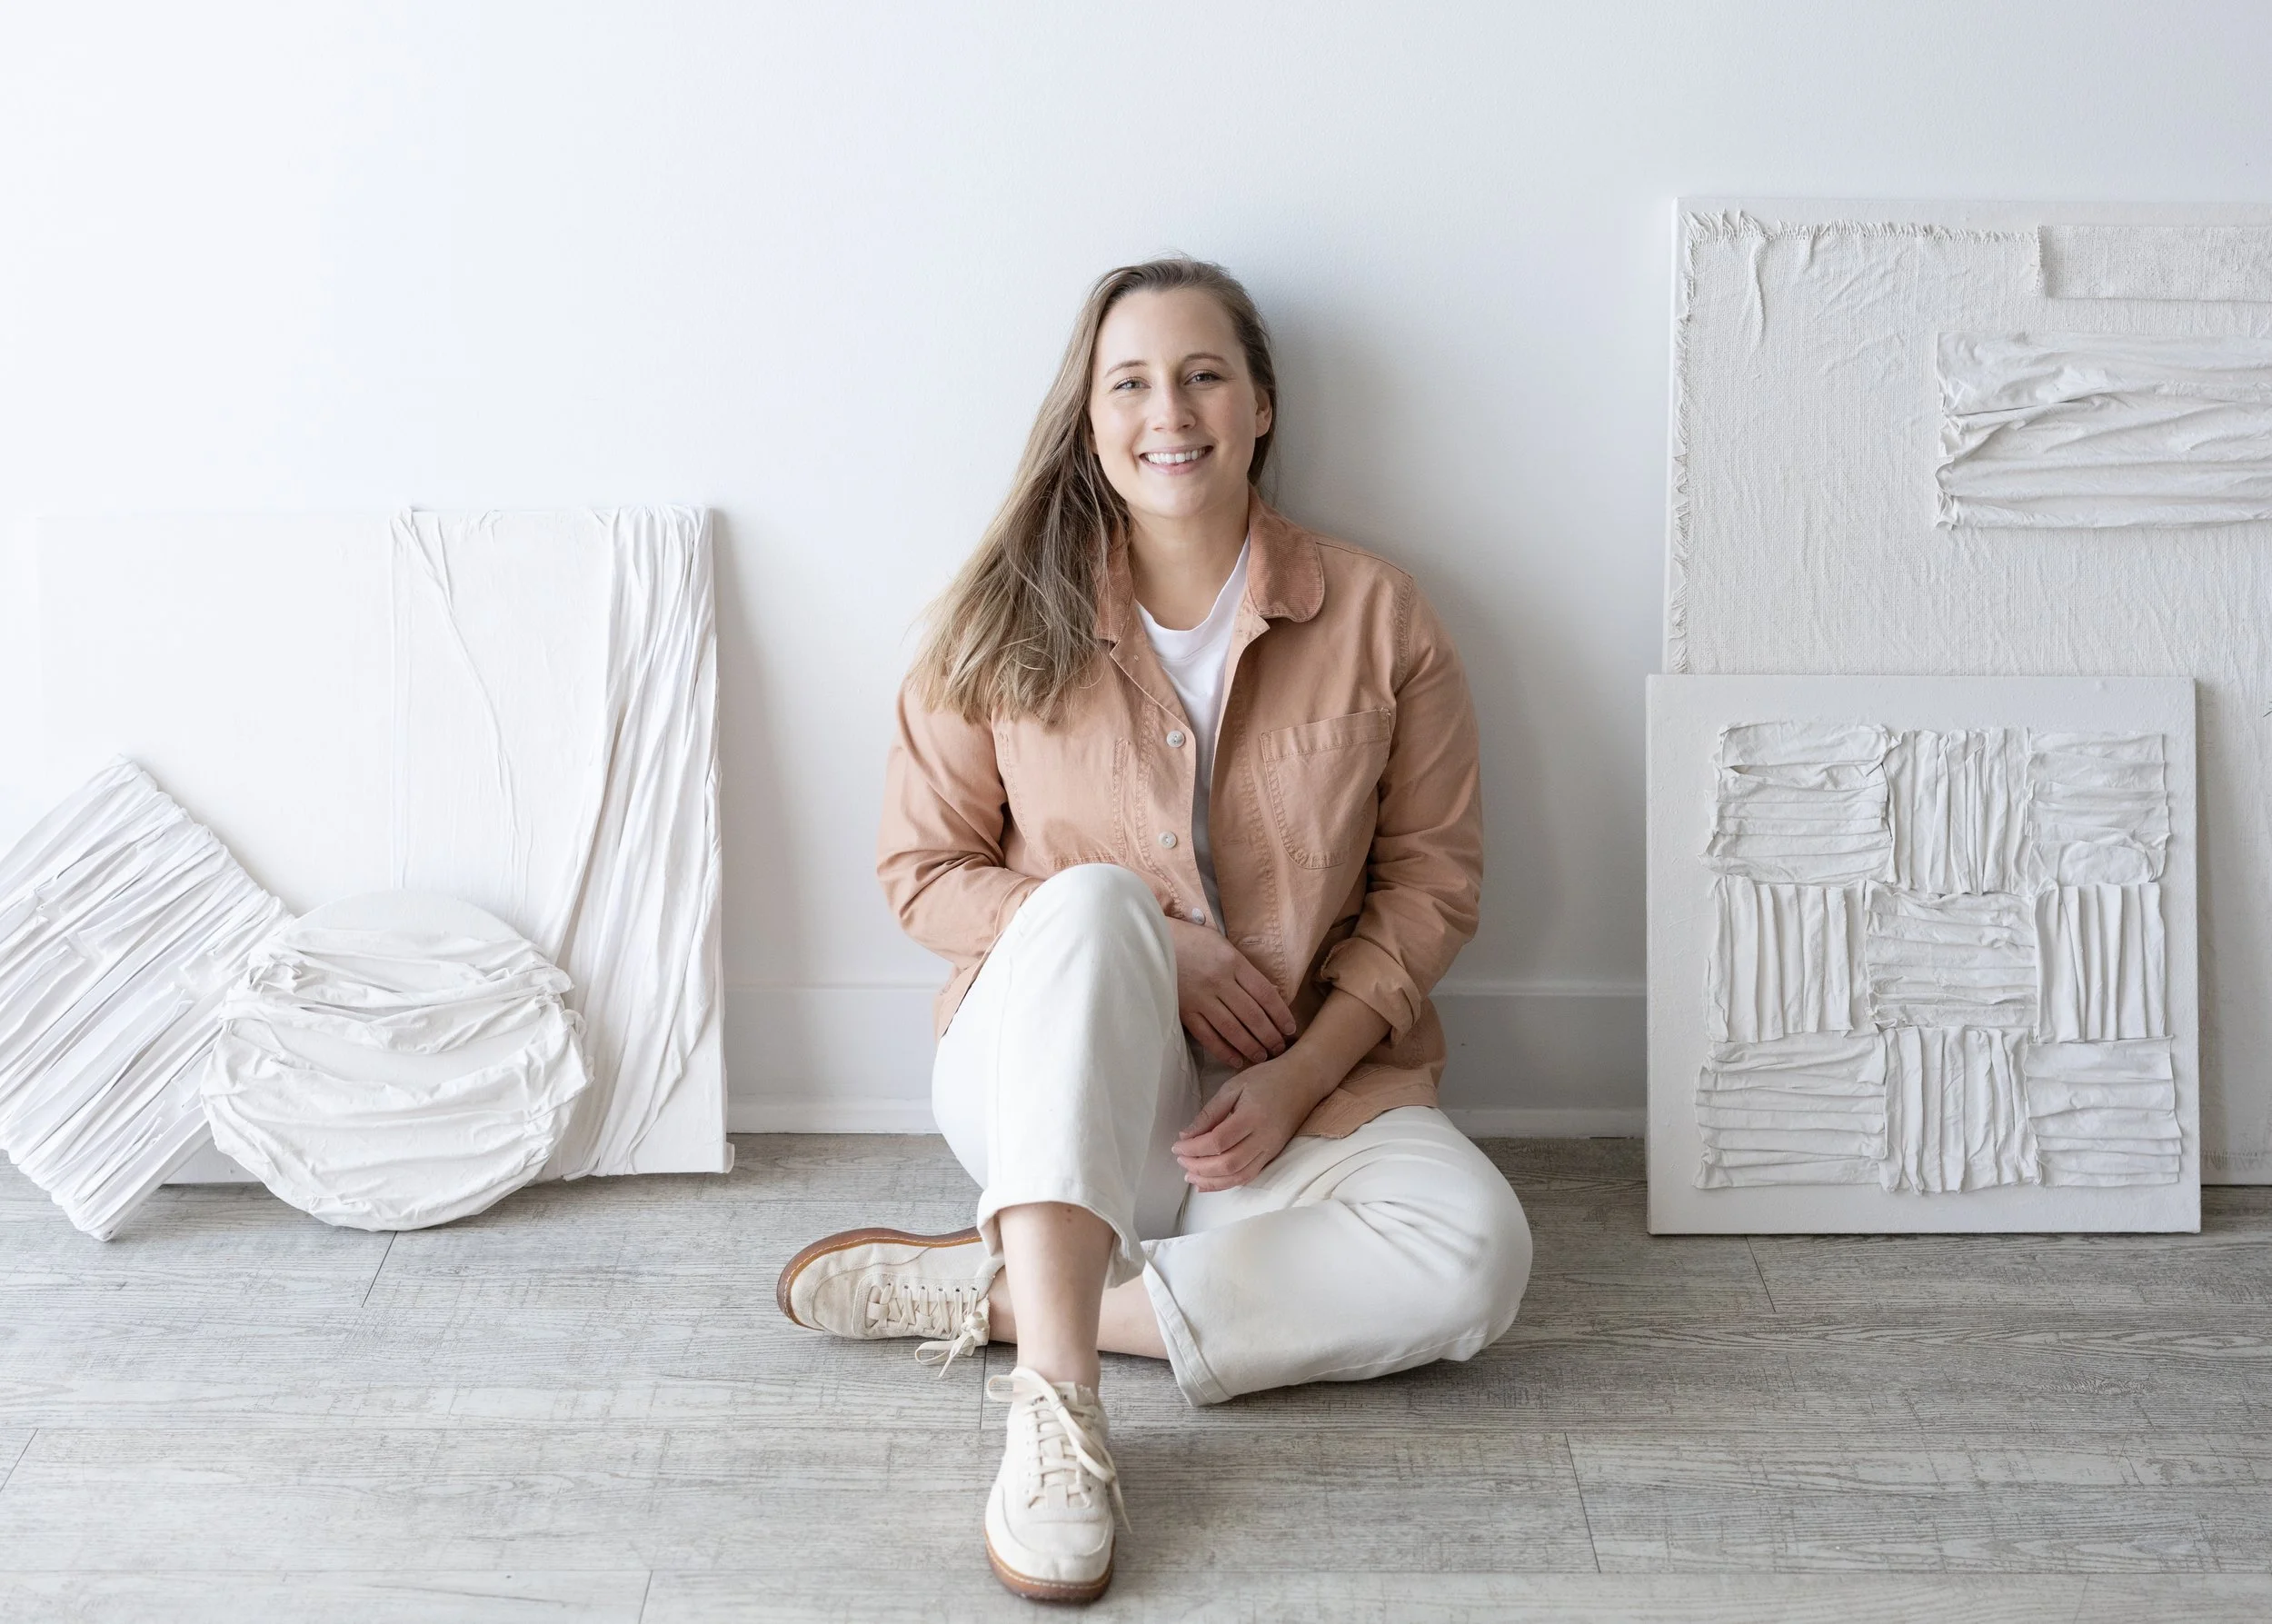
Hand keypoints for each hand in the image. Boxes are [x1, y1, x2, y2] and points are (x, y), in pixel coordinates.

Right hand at [1164, 917, 1297, 1066]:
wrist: (1152, 942)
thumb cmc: (1192, 941)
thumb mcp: (1222, 945)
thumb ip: (1243, 969)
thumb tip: (1268, 994)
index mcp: (1233, 961)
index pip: (1266, 993)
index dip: (1281, 1014)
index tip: (1290, 1028)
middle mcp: (1220, 981)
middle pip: (1253, 1015)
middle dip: (1270, 1035)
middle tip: (1279, 1049)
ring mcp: (1201, 998)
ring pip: (1233, 1029)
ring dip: (1251, 1046)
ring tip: (1263, 1057)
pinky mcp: (1184, 1011)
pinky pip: (1208, 1036)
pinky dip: (1223, 1051)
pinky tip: (1236, 1060)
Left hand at [1173, 1053, 1328, 1191]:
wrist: (1303, 1081)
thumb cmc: (1267, 1078)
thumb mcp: (1234, 1086)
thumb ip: (1210, 1112)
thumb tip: (1186, 1135)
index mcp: (1252, 1116)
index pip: (1218, 1141)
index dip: (1194, 1149)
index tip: (1177, 1146)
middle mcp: (1264, 1138)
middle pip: (1228, 1163)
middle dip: (1199, 1167)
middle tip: (1180, 1160)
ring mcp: (1271, 1149)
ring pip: (1239, 1176)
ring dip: (1211, 1181)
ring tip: (1190, 1176)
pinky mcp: (1273, 1155)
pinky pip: (1249, 1176)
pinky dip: (1227, 1183)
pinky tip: (1210, 1182)